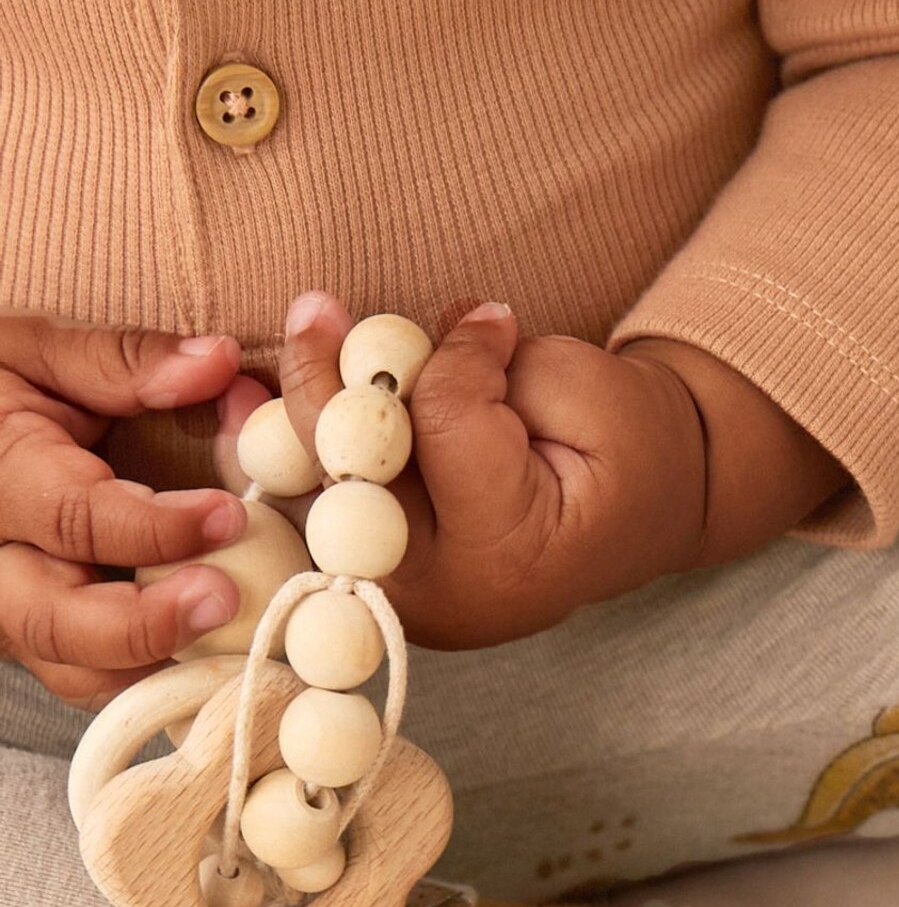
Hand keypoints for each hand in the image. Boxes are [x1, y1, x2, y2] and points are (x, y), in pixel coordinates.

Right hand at [0, 317, 246, 705]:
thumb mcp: (38, 352)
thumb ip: (125, 361)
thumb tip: (220, 364)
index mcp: (0, 476)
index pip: (74, 518)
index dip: (157, 527)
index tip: (231, 514)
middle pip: (55, 621)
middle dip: (145, 625)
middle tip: (223, 601)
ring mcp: (10, 609)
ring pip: (72, 670)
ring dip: (156, 669)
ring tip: (233, 651)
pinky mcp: (34, 639)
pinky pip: (91, 680)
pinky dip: (151, 682)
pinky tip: (215, 669)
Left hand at [265, 293, 849, 651]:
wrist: (645, 515)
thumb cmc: (631, 451)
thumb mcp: (589, 391)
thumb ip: (500, 366)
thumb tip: (408, 344)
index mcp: (514, 549)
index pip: (446, 426)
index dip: (456, 357)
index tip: (492, 322)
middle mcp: (444, 590)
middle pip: (354, 475)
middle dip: (325, 391)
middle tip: (315, 310)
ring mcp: (401, 596)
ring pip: (314, 501)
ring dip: (279, 430)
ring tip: (251, 369)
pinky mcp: (377, 580)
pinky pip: (309, 517)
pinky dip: (279, 463)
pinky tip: (247, 413)